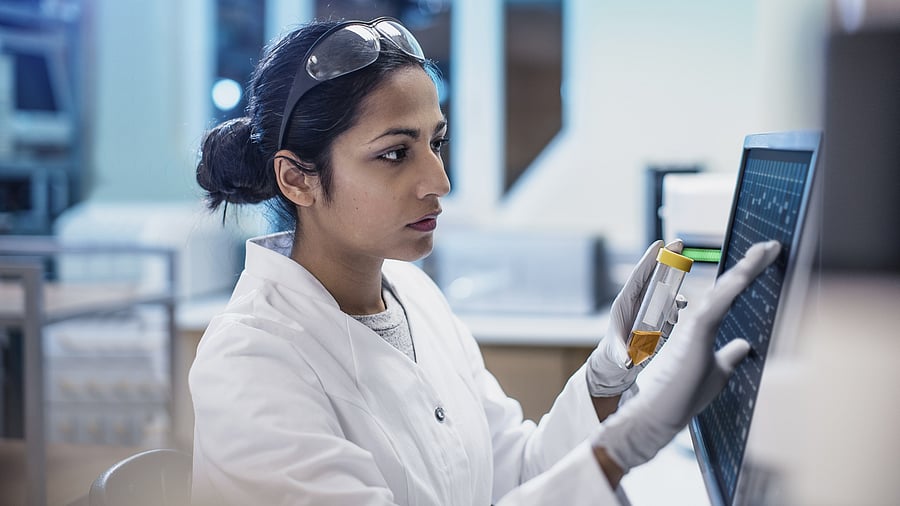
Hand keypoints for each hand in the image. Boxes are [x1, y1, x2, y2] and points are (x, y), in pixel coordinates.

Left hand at [586, 239, 686, 396]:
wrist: (620, 364)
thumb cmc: (614, 355)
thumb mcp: (616, 354)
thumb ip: (621, 356)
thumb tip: (628, 362)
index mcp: (624, 303)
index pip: (637, 276)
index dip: (648, 259)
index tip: (659, 244)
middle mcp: (639, 302)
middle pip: (653, 276)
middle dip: (666, 259)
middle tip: (679, 242)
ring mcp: (650, 308)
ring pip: (665, 290)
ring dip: (675, 287)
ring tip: (680, 301)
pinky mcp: (660, 318)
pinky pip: (672, 306)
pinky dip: (678, 305)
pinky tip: (681, 309)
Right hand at [591, 240, 780, 472]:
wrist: (663, 412)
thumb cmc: (685, 395)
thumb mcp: (718, 372)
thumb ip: (729, 356)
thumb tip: (744, 345)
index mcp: (706, 327)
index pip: (730, 296)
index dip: (748, 276)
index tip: (767, 258)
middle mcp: (700, 321)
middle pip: (728, 286)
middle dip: (751, 265)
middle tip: (771, 245)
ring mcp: (696, 324)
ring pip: (724, 290)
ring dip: (746, 269)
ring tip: (765, 251)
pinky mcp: (695, 332)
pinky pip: (717, 305)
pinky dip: (732, 288)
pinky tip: (747, 274)